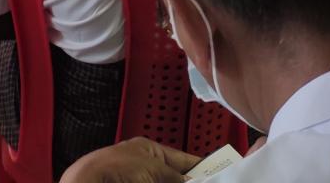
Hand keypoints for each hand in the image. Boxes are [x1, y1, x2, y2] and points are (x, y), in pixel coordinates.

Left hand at [61, 139, 199, 182]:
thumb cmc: (113, 169)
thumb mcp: (154, 169)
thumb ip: (176, 177)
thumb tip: (191, 181)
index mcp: (147, 149)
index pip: (181, 158)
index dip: (200, 167)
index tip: (216, 174)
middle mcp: (142, 165)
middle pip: (174, 176)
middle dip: (188, 180)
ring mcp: (136, 179)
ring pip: (164, 182)